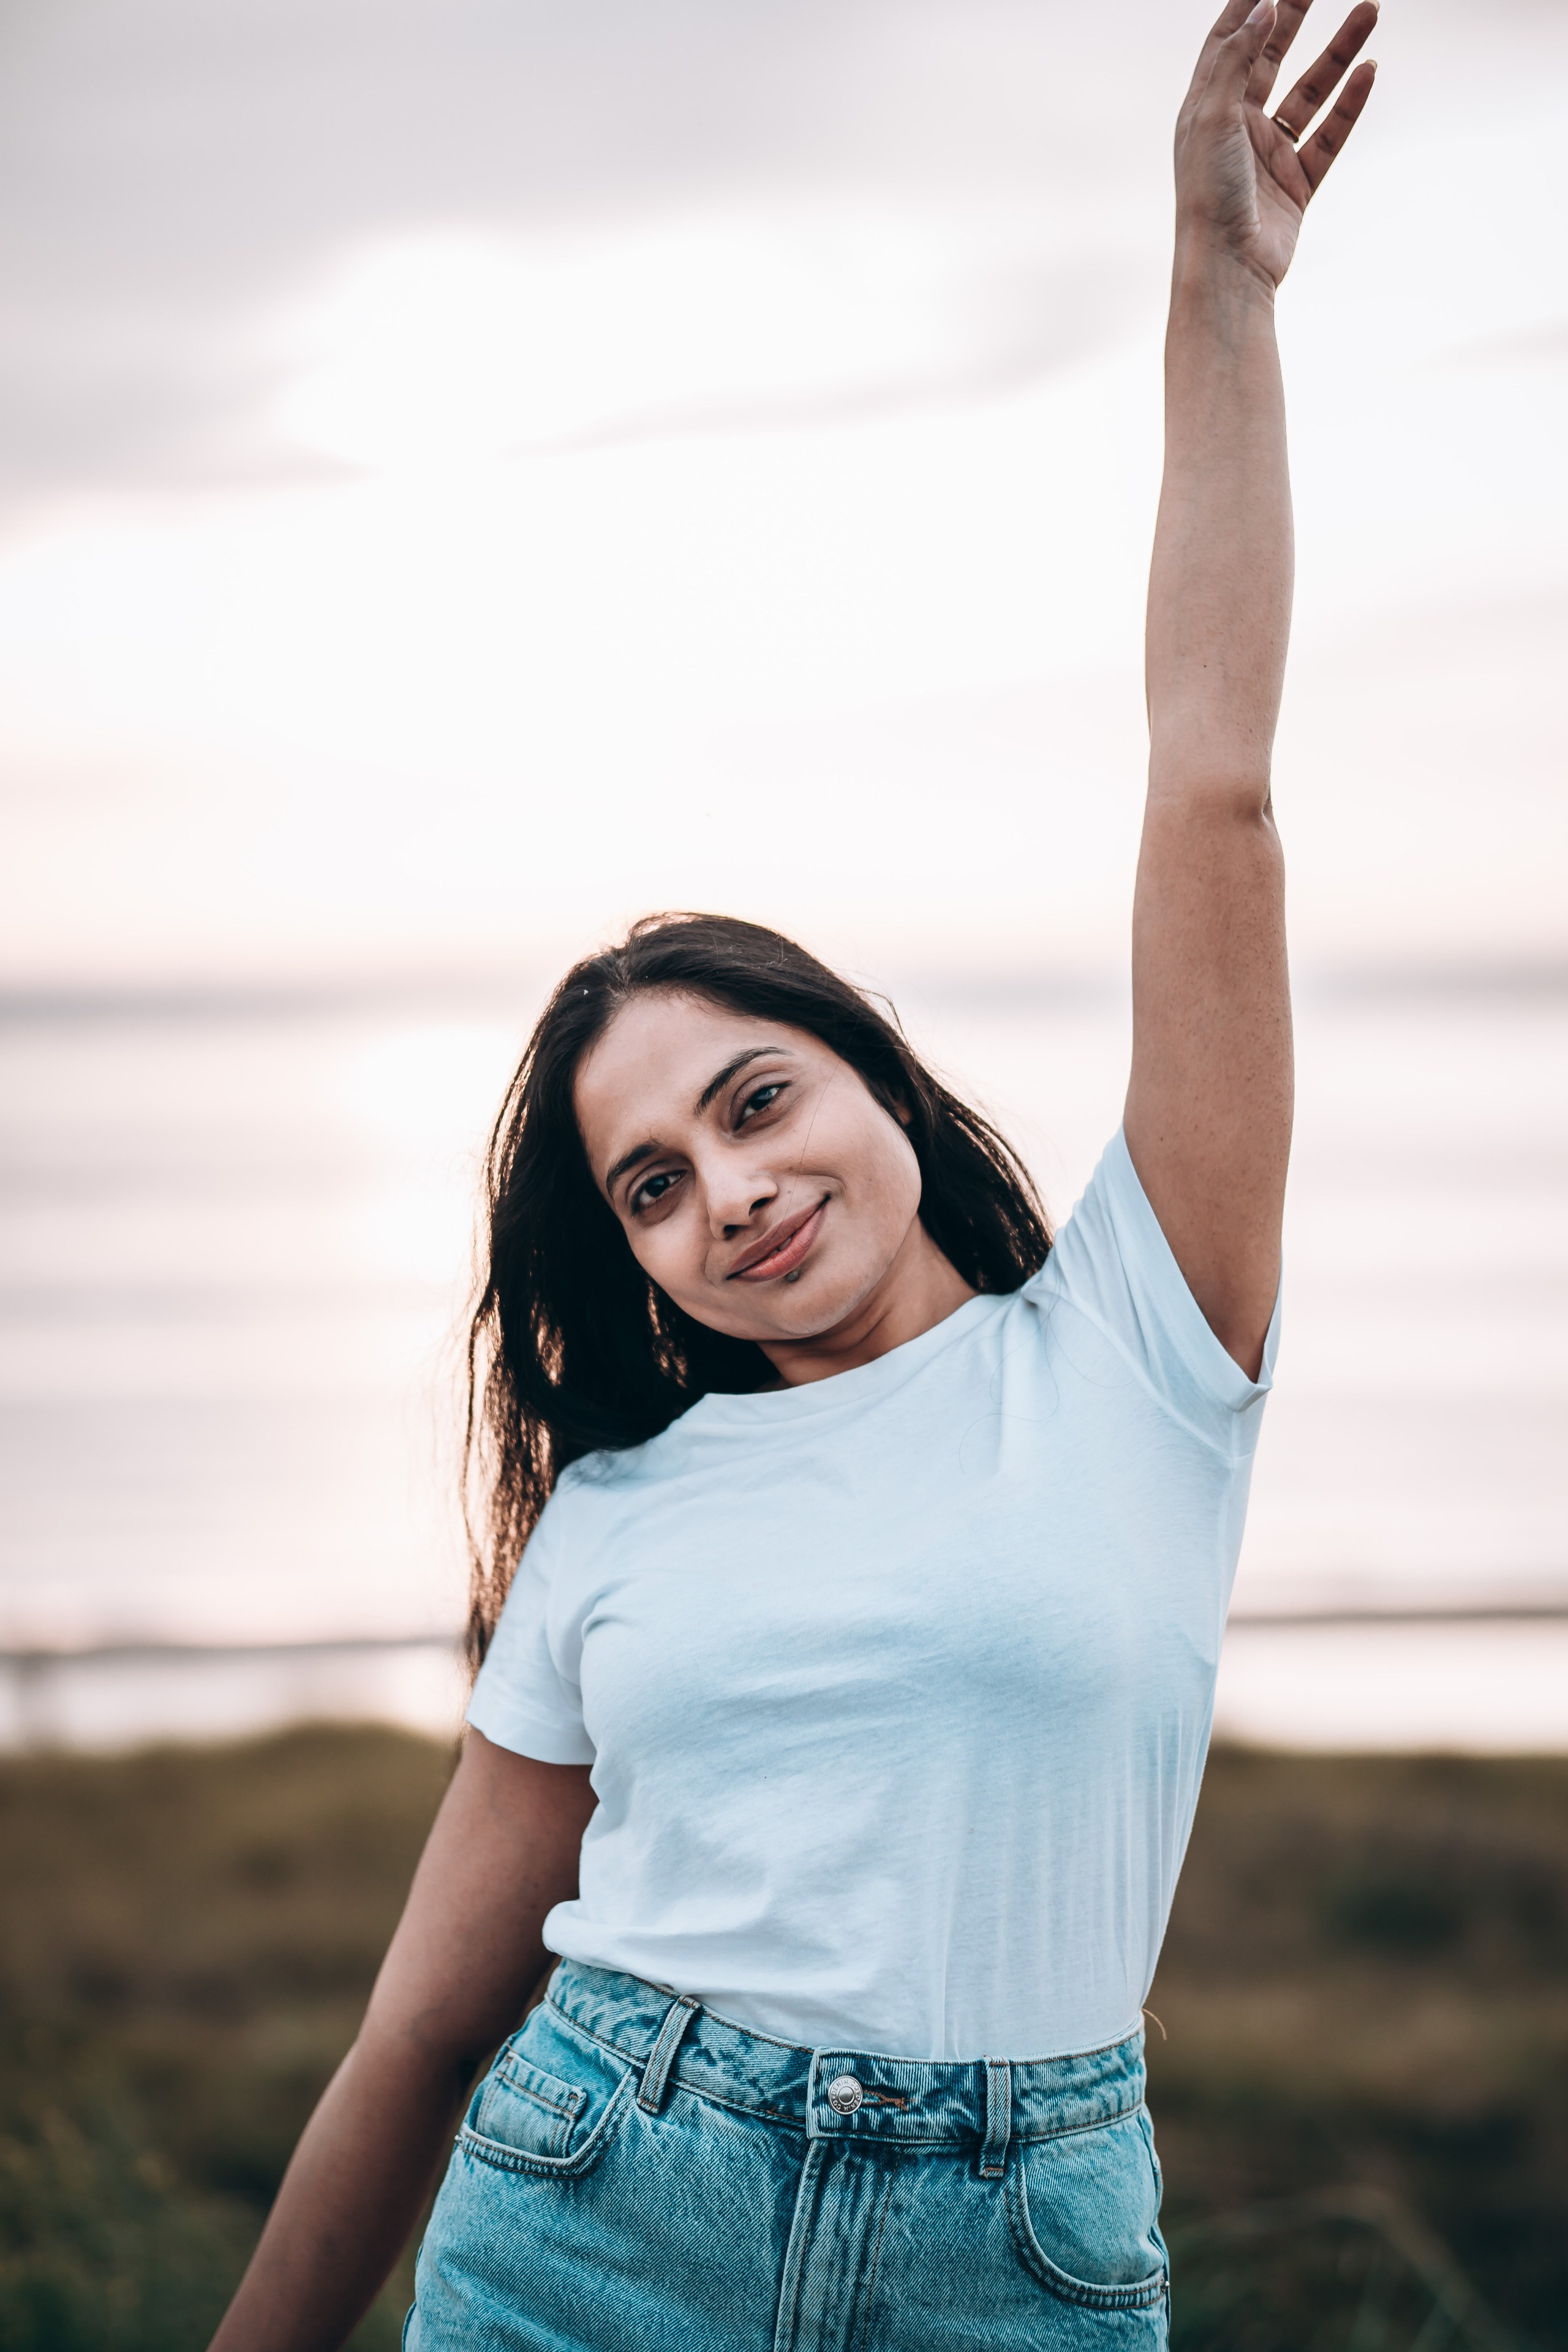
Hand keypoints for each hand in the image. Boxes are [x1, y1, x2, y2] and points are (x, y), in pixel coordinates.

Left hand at [1174, 0, 1377, 290]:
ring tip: (1370, 10)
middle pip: (1272, 58)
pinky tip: (1369, 70)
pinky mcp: (1297, 183)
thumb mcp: (1213, 117)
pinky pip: (1330, 134)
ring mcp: (1269, 156)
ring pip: (1311, 91)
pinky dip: (1350, 103)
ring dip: (1340, 51)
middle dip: (1297, 15)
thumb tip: (1262, 10)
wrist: (1228, 268)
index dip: (1249, 5)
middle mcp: (1237, 128)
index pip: (1227, 43)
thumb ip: (1237, 60)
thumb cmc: (1208, 195)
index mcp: (1207, 111)